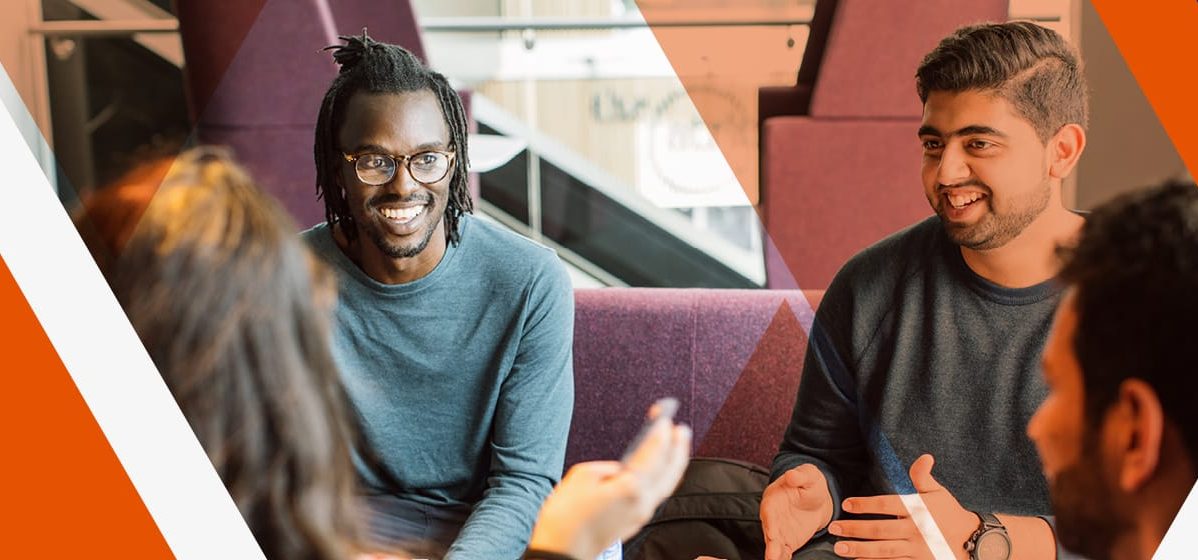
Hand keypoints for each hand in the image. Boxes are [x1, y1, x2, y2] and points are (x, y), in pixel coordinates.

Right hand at [528, 414, 690, 559]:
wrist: (561, 551)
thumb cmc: (566, 514)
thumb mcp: (583, 476)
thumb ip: (609, 468)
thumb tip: (621, 471)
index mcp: (632, 488)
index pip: (654, 454)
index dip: (661, 434)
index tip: (665, 419)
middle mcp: (643, 503)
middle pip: (671, 472)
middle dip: (678, 449)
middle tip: (681, 430)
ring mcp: (641, 515)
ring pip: (667, 485)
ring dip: (674, 463)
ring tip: (676, 446)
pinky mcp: (634, 522)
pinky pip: (657, 494)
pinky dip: (663, 477)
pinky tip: (659, 470)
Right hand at [761, 463, 834, 559]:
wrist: (817, 498)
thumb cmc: (809, 482)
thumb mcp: (809, 475)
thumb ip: (800, 475)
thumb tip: (792, 475)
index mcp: (773, 498)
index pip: (769, 511)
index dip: (770, 522)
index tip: (772, 533)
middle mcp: (772, 517)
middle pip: (769, 531)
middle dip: (771, 544)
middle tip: (772, 556)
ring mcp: (779, 530)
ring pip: (774, 545)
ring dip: (775, 555)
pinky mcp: (787, 541)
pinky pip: (784, 552)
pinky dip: (783, 558)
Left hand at [828, 454, 977, 559]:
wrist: (972, 541)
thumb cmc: (949, 513)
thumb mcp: (938, 493)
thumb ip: (923, 477)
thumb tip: (925, 457)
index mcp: (917, 509)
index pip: (886, 505)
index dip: (865, 504)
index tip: (846, 504)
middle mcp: (915, 529)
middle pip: (879, 530)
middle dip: (854, 529)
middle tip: (833, 528)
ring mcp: (916, 549)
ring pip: (883, 551)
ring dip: (859, 550)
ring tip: (839, 548)